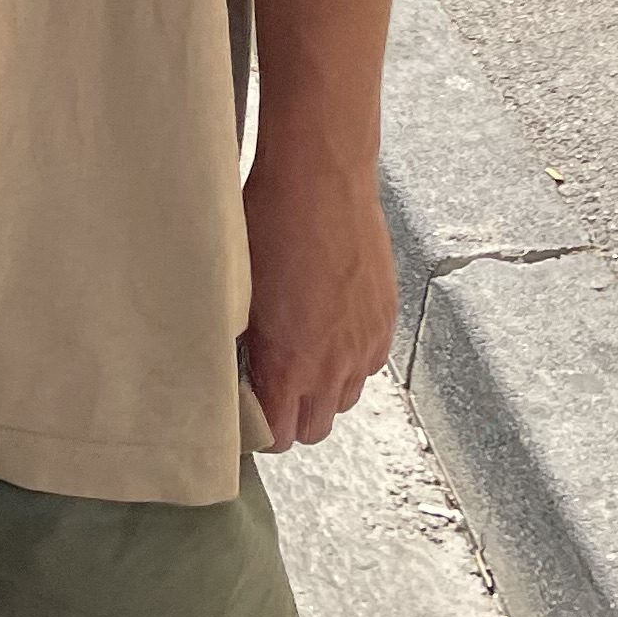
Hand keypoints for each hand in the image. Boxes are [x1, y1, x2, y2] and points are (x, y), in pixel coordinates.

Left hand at [240, 123, 396, 449]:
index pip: (279, 437)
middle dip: (291, 416)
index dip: (260, 430)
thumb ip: (241, 344)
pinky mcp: (385, 318)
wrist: (321, 179)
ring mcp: (365, 343)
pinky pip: (369, 363)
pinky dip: (351, 359)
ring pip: (345, 398)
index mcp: (290, 364)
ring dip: (323, 389)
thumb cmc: (269, 223)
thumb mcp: (238, 289)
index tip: (247, 409)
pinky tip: (329, 329)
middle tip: (270, 387)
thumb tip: (232, 366)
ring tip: (301, 355)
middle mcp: (333, 364)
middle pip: (314, 429)